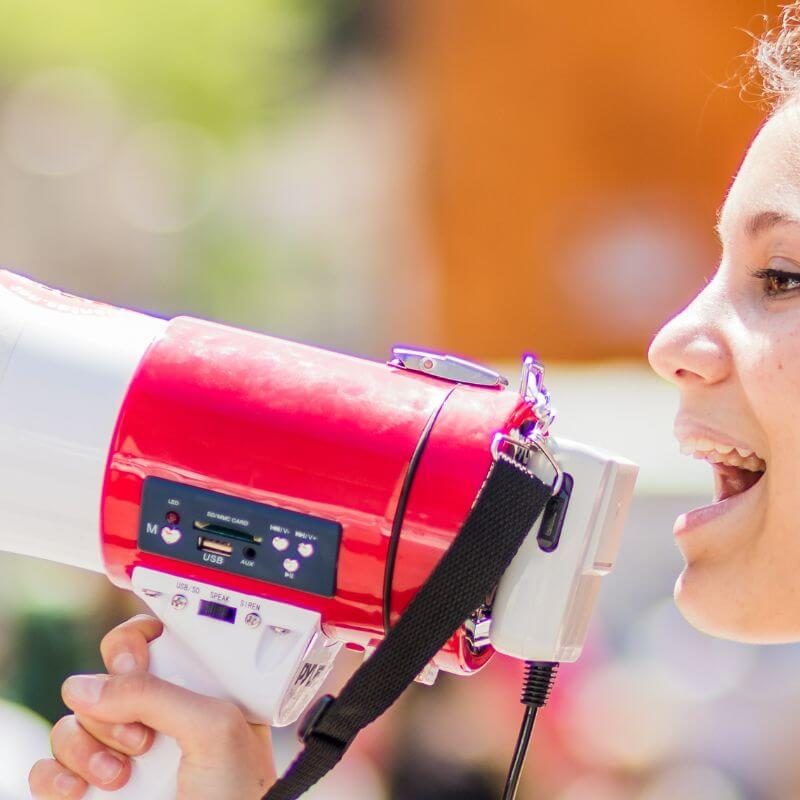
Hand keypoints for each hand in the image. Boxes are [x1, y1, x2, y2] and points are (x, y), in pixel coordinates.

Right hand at [29, 614, 276, 798]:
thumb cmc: (239, 794)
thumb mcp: (214, 728)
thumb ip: (157, 694)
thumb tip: (86, 686)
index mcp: (193, 690)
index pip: (150, 641)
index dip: (134, 643)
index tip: (135, 663)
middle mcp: (154, 717)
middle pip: (102, 682)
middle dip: (112, 705)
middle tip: (142, 737)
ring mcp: (119, 754)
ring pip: (71, 724)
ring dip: (88, 747)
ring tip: (122, 775)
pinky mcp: (90, 791)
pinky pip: (46, 769)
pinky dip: (55, 777)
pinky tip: (83, 790)